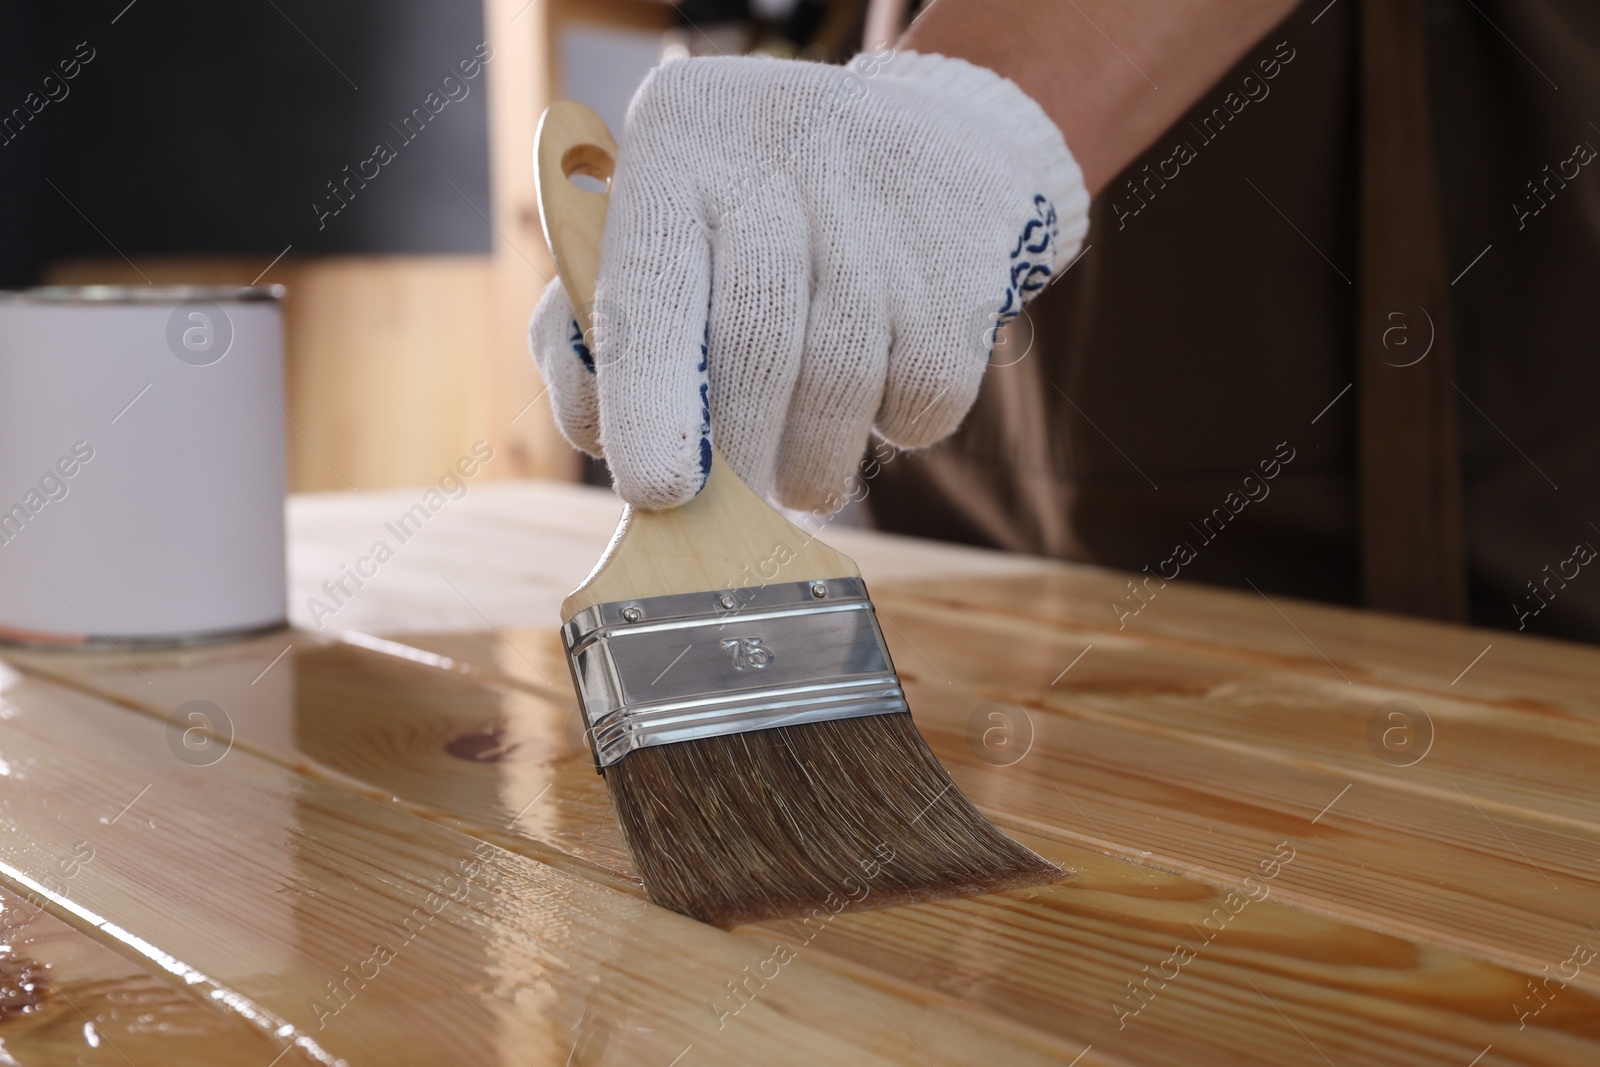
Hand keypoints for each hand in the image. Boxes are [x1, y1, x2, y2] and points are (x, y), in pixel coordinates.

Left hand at [530, 50, 1086, 510]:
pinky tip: (877, 396)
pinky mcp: (960, 251)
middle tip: (731, 513)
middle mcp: (777, 151)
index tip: (657, 492)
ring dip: (814, 467)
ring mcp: (879, 200)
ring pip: (842, 388)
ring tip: (800, 475)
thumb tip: (596, 433)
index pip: (651, 291)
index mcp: (674, 144)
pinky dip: (893, 430)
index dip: (649, 402)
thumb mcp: (653, 239)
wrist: (929, 145)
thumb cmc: (747, 227)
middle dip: (739, 461)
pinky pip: (920, 398)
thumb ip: (588, 333)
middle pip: (756, 352)